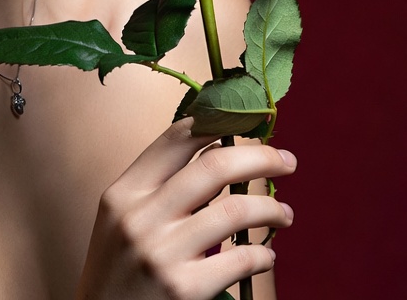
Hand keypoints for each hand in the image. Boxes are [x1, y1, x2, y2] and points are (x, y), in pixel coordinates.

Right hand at [76, 118, 295, 299]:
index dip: (217, 124)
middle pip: (213, 166)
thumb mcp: (121, 222)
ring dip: (271, 208)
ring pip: (234, 211)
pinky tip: (266, 255)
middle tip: (287, 161)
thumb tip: (217, 154)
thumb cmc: (119, 274)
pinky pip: (239, 260)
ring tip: (284, 214)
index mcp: (123, 192)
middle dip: (259, 158)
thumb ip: (156, 190)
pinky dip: (262, 255)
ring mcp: (161, 254)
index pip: (175, 140)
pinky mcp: (182, 290)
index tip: (249, 125)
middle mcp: (140, 216)